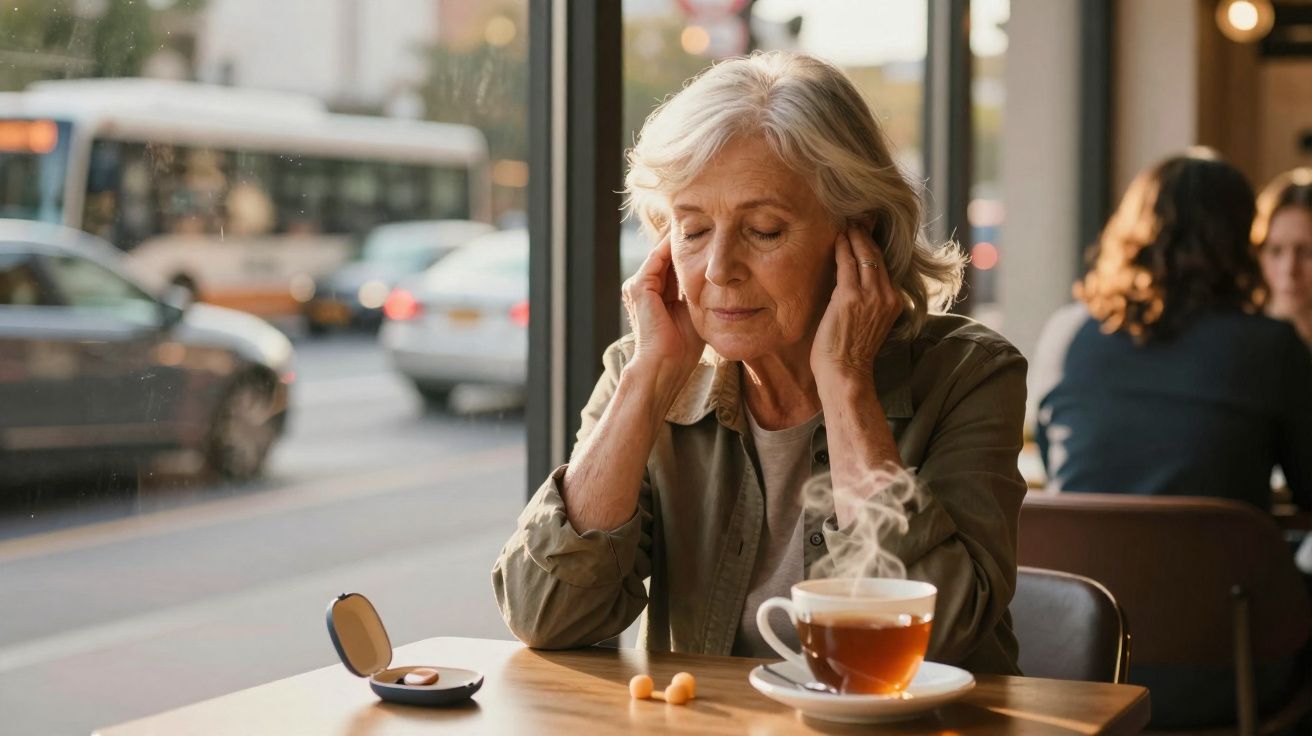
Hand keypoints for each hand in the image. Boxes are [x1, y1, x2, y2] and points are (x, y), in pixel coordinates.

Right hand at [622, 233, 705, 390]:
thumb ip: (699, 294)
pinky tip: (691, 237)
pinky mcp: (639, 287)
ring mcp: (638, 286)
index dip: (693, 251)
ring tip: (702, 222)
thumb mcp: (695, 312)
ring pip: (662, 254)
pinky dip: (672, 246)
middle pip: (667, 256)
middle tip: (709, 220)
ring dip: (680, 239)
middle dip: (686, 241)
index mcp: (656, 295)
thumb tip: (719, 278)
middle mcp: (644, 288)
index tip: (713, 236)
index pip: (674, 265)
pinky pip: (657, 259)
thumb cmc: (683, 348)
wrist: (666, 366)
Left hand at [811, 224, 902, 383]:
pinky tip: (837, 239)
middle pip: (877, 255)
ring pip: (864, 255)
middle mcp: (887, 296)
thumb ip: (868, 301)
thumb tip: (852, 279)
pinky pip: (847, 263)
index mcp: (895, 302)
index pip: (885, 265)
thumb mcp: (869, 322)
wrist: (846, 374)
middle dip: (865, 234)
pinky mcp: (850, 297)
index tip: (865, 231)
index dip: (874, 246)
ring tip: (846, 224)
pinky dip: (842, 248)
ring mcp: (870, 296)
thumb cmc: (851, 353)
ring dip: (854, 236)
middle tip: (856, 218)